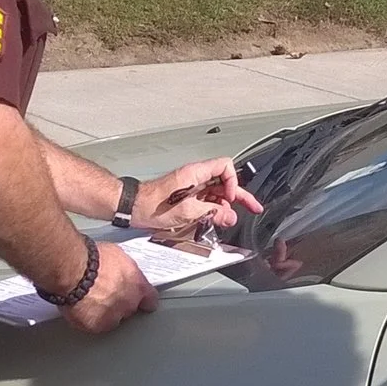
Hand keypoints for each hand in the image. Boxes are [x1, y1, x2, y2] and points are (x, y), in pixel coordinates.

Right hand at [61, 240, 158, 335]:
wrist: (73, 270)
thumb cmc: (91, 258)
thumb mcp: (116, 254)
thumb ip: (123, 269)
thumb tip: (119, 269)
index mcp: (137, 285)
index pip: (150, 300)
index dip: (144, 300)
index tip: (140, 300)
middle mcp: (128, 303)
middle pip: (129, 309)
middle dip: (119, 302)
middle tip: (104, 291)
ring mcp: (112, 316)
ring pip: (111, 319)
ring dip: (103, 312)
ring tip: (88, 299)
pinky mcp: (95, 326)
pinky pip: (92, 325)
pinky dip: (86, 318)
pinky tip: (79, 307)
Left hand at [135, 157, 262, 231]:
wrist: (132, 207)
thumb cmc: (152, 205)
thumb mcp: (187, 211)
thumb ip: (212, 213)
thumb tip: (230, 216)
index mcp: (195, 173)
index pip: (225, 166)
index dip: (233, 181)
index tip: (231, 198)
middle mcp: (195, 177)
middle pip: (224, 181)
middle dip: (239, 195)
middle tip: (253, 207)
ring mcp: (191, 187)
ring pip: (217, 192)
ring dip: (226, 205)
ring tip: (230, 219)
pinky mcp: (186, 196)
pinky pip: (206, 200)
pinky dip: (214, 209)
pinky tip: (216, 219)